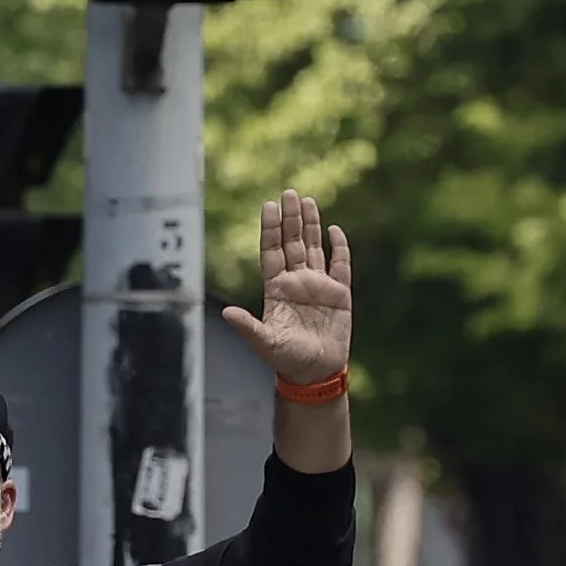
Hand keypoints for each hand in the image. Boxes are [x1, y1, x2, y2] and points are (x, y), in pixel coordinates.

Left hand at [227, 189, 351, 388]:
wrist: (315, 372)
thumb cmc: (286, 359)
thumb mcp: (263, 342)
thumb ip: (247, 327)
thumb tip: (225, 313)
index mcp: (275, 289)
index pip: (271, 252)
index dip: (270, 230)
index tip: (268, 206)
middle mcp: (295, 282)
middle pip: (292, 243)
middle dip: (290, 218)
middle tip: (288, 193)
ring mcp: (318, 285)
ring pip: (313, 247)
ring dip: (311, 225)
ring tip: (307, 201)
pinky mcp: (340, 293)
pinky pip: (340, 265)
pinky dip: (339, 247)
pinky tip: (335, 230)